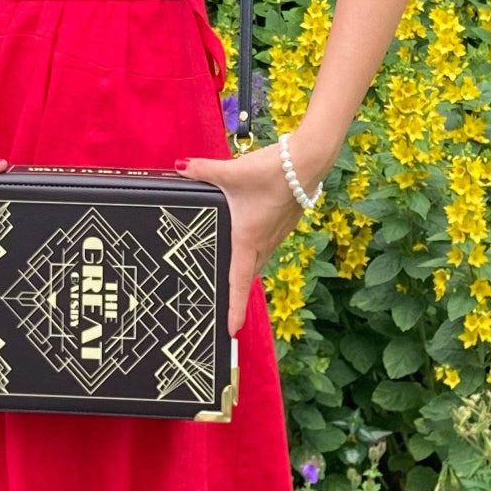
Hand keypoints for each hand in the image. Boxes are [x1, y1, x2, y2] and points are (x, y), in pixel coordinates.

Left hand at [174, 141, 314, 336]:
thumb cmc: (274, 171)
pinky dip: (255, 250)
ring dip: (246, 270)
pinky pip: (267, 244)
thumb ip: (203, 171)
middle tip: (223, 306)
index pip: (238, 282)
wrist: (311, 160)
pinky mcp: (284, 222)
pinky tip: (247, 238)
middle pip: (247, 274)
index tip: (230, 329)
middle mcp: (264, 241)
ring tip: (230, 276)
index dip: (234, 308)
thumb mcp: (232, 171)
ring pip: (258, 260)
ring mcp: (277, 233)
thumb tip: (180, 167)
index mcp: (248, 239)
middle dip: (236, 291)